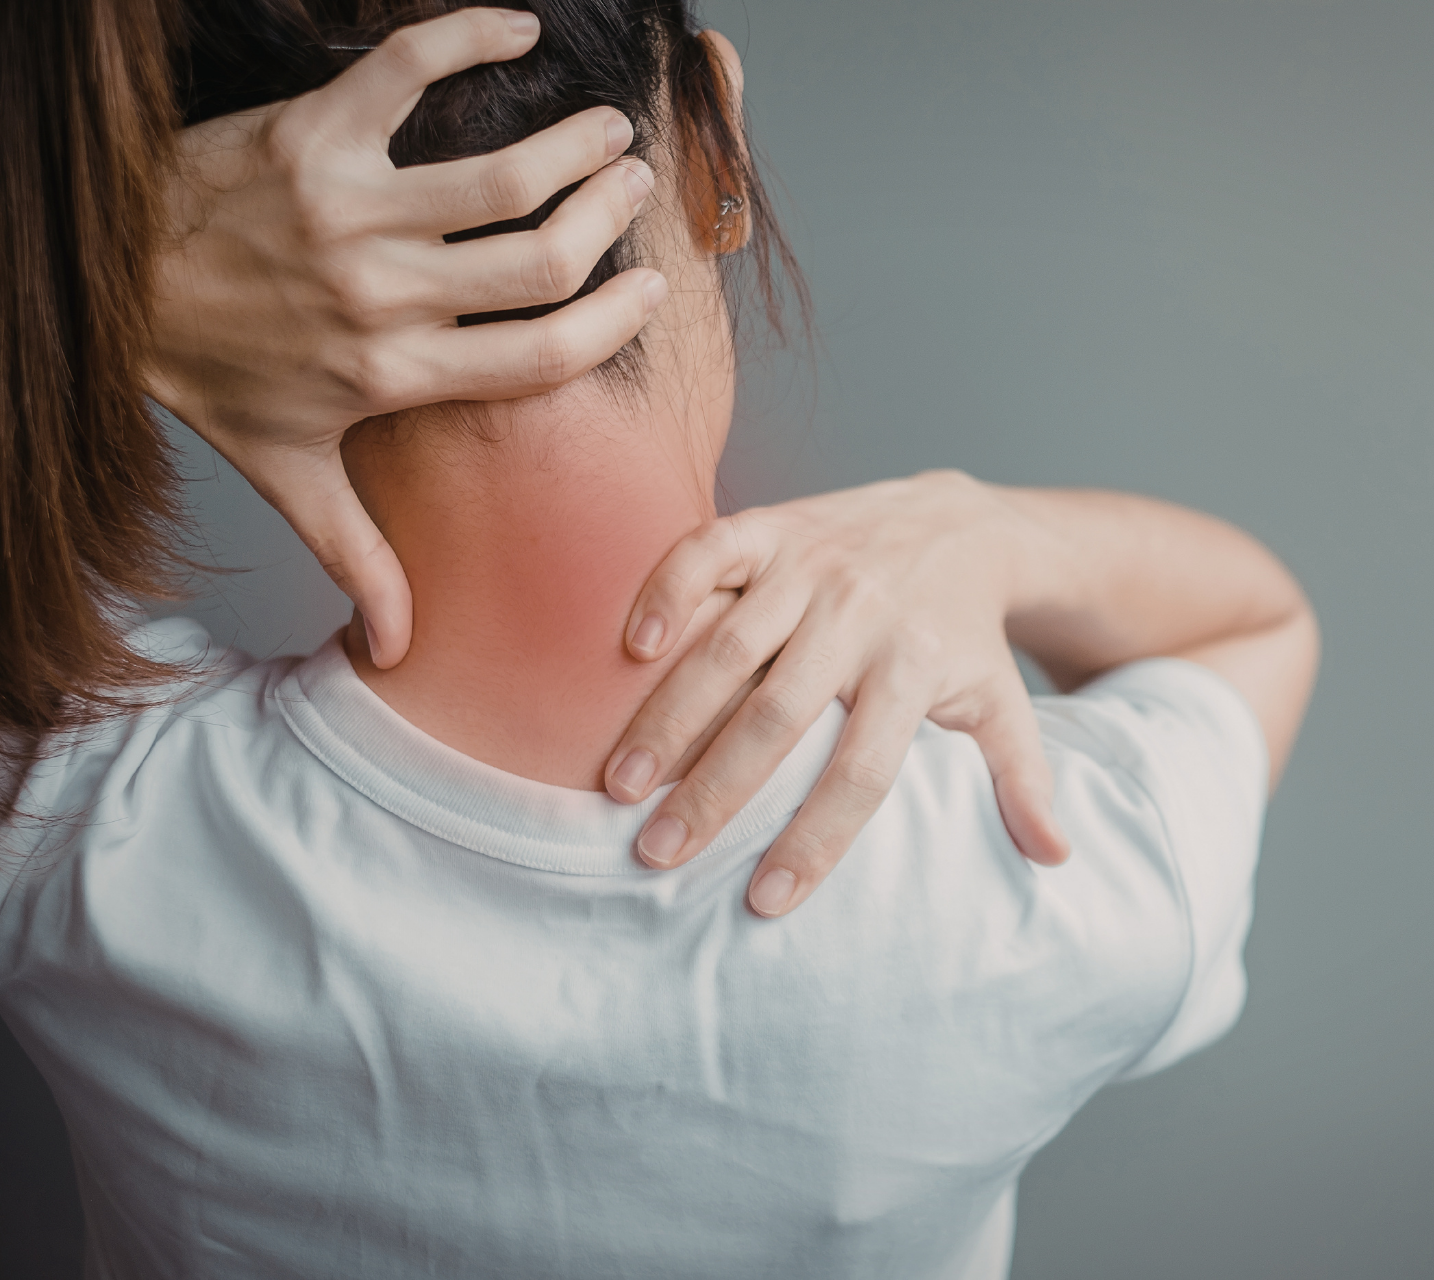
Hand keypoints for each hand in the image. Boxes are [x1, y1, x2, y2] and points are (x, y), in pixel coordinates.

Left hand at [147, 8, 668, 667]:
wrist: (106, 283)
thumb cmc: (208, 372)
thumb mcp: (288, 470)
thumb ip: (360, 553)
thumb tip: (405, 648)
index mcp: (393, 372)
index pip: (541, 354)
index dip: (611, 322)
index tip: (647, 292)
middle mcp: (382, 293)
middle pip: (540, 257)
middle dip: (608, 220)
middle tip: (635, 190)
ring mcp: (347, 209)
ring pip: (499, 173)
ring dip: (573, 145)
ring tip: (609, 132)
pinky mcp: (310, 134)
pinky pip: (408, 71)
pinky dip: (470, 36)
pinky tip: (521, 29)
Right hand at [605, 471, 1071, 916]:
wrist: (962, 521)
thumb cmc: (966, 635)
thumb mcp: (1004, 703)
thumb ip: (1023, 778)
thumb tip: (1055, 858)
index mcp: (916, 668)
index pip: (862, 771)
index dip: (815, 840)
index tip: (765, 902)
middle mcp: (860, 615)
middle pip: (780, 715)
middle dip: (715, 790)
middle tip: (657, 854)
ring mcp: (811, 565)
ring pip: (729, 643)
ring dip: (670, 714)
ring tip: (620, 785)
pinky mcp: (773, 525)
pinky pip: (708, 550)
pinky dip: (665, 591)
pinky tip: (629, 651)